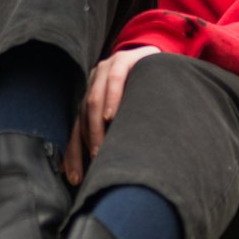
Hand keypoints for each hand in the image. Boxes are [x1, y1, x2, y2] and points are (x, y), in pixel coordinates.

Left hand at [62, 45, 160, 186]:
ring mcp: (106, 69)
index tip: (74, 179)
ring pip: (93, 100)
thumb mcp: (131, 115)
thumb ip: (117, 134)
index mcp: (92, 98)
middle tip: (94, 164)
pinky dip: (111, 98)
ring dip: (96, 126)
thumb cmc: (150, 95)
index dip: (73, 155)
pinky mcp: (123, 59)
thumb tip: (105, 168)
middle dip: (86, 143)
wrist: (165, 61)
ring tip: (101, 148)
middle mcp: (94, 83)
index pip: (77, 130)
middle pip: (82, 117)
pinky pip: (114, 80)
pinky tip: (111, 116)